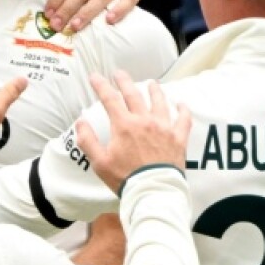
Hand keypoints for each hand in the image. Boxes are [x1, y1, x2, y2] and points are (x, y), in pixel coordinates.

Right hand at [75, 74, 190, 192]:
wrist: (153, 191)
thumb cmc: (125, 178)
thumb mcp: (99, 162)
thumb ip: (88, 140)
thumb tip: (81, 122)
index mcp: (124, 125)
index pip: (110, 99)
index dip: (101, 85)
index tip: (94, 76)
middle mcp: (144, 121)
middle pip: (133, 94)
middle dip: (124, 81)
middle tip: (119, 73)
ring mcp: (163, 127)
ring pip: (159, 101)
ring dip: (154, 90)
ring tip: (152, 83)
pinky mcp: (178, 137)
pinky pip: (183, 119)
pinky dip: (182, 109)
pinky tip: (180, 104)